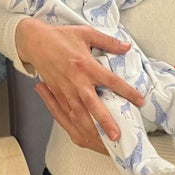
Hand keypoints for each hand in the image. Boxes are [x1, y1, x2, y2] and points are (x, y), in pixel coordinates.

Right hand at [15, 19, 142, 145]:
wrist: (35, 41)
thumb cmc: (60, 36)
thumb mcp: (86, 33)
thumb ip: (108, 42)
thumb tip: (126, 46)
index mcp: (86, 65)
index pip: (111, 81)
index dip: (127, 92)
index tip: (140, 101)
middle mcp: (76, 80)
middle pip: (93, 105)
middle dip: (105, 122)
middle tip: (116, 136)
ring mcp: (65, 89)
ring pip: (78, 114)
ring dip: (90, 128)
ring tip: (101, 141)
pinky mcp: (56, 93)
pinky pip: (67, 112)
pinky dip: (75, 124)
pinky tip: (84, 132)